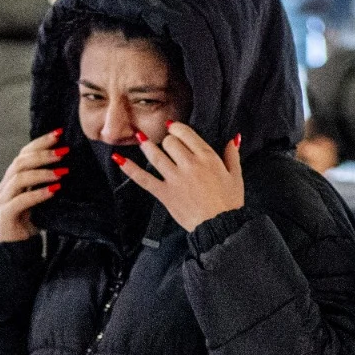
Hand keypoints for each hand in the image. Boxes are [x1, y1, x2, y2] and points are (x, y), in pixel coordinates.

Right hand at [0, 129, 67, 243]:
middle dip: (43, 155)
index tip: (59, 134)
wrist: (17, 246)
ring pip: (19, 178)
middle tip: (64, 152)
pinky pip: (21, 201)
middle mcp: (6, 185)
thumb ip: (45, 180)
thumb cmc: (31, 219)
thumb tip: (66, 163)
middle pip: (21, 162)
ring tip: (61, 173)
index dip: (40, 142)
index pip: (24, 153)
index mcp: (13, 177)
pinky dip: (38, 194)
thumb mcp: (40, 196)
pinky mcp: (6, 214)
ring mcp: (4, 199)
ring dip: (42, 173)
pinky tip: (53, 191)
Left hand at [112, 122, 243, 232]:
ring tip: (139, 136)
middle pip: (170, 142)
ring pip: (155, 155)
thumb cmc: (229, 203)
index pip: (186, 133)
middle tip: (167, 144)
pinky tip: (118, 159)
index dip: (177, 128)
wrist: (220, 226)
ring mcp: (175, 179)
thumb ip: (232, 155)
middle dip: (167, 140)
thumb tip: (233, 138)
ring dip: (146, 144)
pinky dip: (130, 168)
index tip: (173, 128)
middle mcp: (189, 164)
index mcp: (207, 157)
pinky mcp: (165, 193)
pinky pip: (144, 178)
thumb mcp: (235, 176)